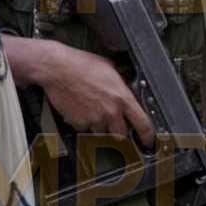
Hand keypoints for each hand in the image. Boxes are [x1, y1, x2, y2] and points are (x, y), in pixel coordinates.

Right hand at [34, 42, 154, 146]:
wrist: (58, 68)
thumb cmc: (81, 64)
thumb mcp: (109, 69)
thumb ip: (119, 84)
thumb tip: (123, 89)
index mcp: (122, 98)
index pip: (143, 124)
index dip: (148, 136)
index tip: (147, 141)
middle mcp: (110, 111)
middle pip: (121, 135)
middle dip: (118, 132)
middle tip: (114, 126)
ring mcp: (94, 119)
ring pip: (101, 133)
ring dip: (99, 127)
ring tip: (91, 111)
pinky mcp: (78, 123)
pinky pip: (84, 130)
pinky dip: (83, 124)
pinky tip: (79, 110)